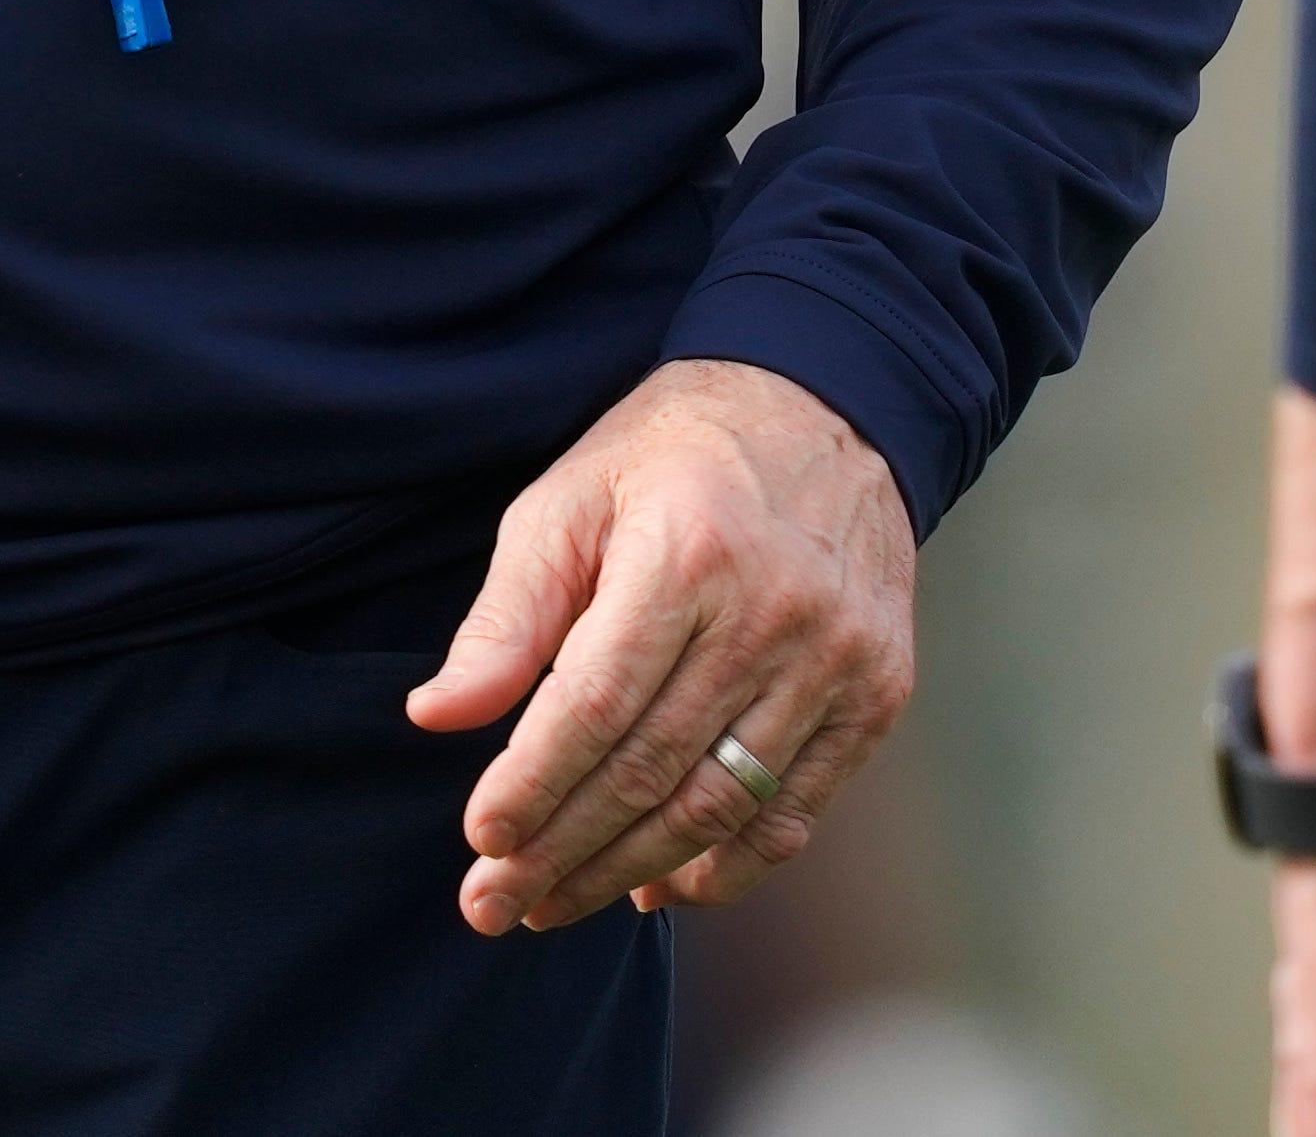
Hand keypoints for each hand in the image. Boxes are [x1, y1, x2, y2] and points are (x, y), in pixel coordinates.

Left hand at [407, 357, 916, 933]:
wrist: (826, 410)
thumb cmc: (671, 459)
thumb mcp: (568, 501)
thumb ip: (507, 614)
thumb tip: (437, 715)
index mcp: (687, 552)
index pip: (594, 706)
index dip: (532, 785)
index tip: (480, 840)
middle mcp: (774, 613)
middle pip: (652, 770)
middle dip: (562, 852)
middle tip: (495, 904)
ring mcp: (837, 661)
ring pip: (720, 807)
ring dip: (630, 871)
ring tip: (557, 904)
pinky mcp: (878, 695)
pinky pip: (793, 813)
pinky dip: (724, 866)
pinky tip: (660, 885)